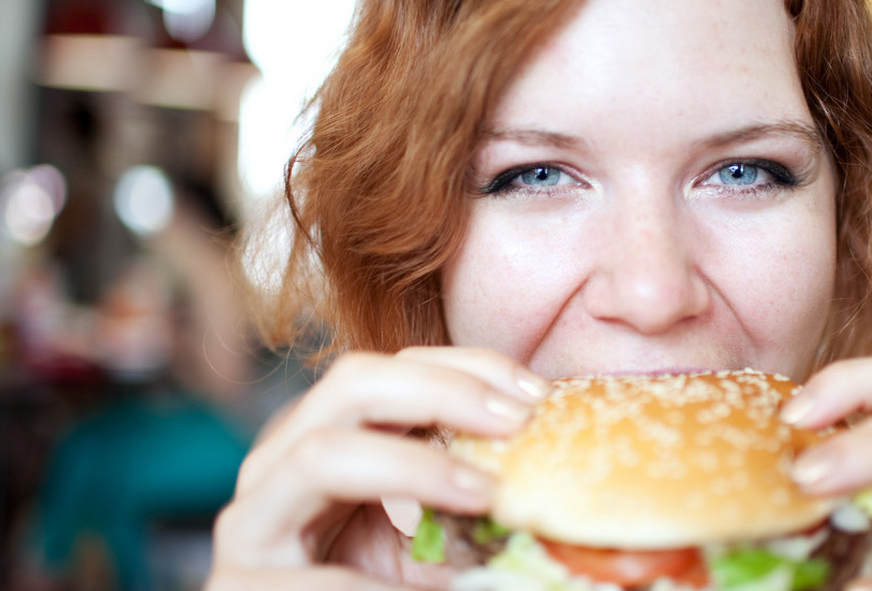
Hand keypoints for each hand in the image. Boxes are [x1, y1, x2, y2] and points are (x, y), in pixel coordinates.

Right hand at [205, 347, 549, 589]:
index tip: (536, 393)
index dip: (469, 368)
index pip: (395, 368)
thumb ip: (470, 499)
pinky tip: (438, 588)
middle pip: (351, 382)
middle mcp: (279, 463)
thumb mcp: (430, 538)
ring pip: (321, 454)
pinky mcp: (241, 583)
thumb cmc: (381, 588)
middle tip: (514, 423)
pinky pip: (312, 571)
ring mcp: (249, 520)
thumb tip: (564, 484)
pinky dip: (378, 581)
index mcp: (328, 436)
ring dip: (414, 467)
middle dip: (441, 392)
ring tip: (484, 494)